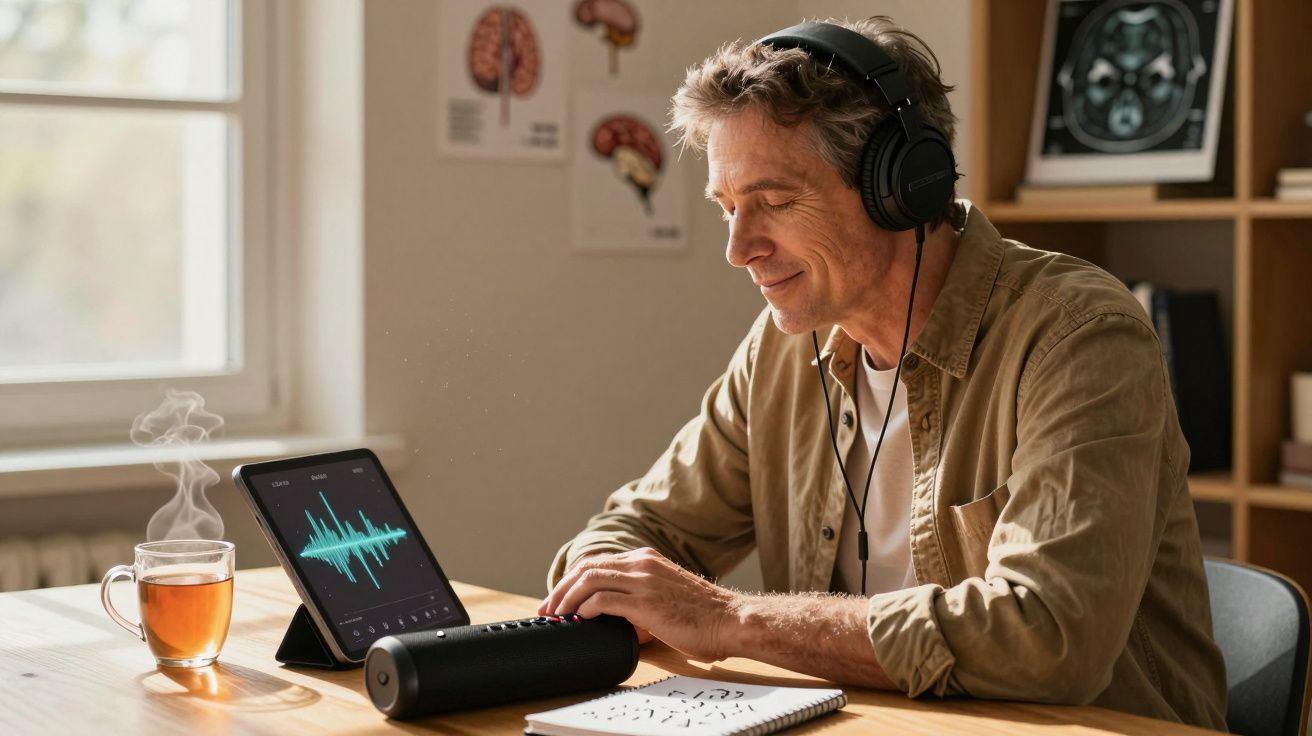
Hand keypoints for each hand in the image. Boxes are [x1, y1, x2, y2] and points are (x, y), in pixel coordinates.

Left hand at [539, 548, 740, 660]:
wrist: (731, 620)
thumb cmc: (705, 615)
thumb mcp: (668, 592)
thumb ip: (643, 594)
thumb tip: (618, 614)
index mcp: (646, 559)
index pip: (597, 562)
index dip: (572, 579)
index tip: (559, 598)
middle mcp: (642, 564)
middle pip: (586, 568)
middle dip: (561, 588)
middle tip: (547, 609)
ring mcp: (643, 581)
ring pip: (588, 581)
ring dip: (566, 599)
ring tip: (556, 616)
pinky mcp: (645, 603)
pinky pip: (602, 600)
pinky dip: (585, 610)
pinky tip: (580, 620)